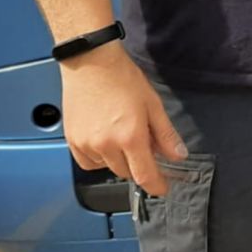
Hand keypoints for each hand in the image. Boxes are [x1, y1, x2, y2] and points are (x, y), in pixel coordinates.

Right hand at [59, 41, 187, 195]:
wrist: (91, 63)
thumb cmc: (122, 78)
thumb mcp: (153, 104)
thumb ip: (165, 134)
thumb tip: (179, 155)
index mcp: (129, 136)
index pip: (145, 175)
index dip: (157, 185)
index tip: (163, 188)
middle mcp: (106, 145)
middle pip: (127, 172)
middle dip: (139, 165)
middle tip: (144, 145)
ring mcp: (86, 144)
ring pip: (108, 167)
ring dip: (119, 159)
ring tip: (122, 134)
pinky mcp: (72, 141)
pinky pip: (89, 162)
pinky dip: (100, 158)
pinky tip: (106, 140)